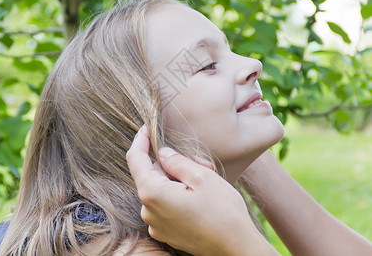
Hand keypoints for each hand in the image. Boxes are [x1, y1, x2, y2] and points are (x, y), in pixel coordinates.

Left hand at [126, 125, 278, 255]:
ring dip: (178, 181)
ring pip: (160, 189)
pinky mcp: (165, 232)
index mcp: (153, 193)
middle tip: (201, 163)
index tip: (146, 128)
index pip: (135, 159)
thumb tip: (163, 154)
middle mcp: (148, 211)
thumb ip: (177, 161)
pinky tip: (199, 198)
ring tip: (205, 183)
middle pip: (152, 174)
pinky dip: (177, 197)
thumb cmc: (223, 212)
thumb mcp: (202, 176)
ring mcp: (156, 224)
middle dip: (173, 165)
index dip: (141, 141)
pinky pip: (165, 205)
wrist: (236, 248)